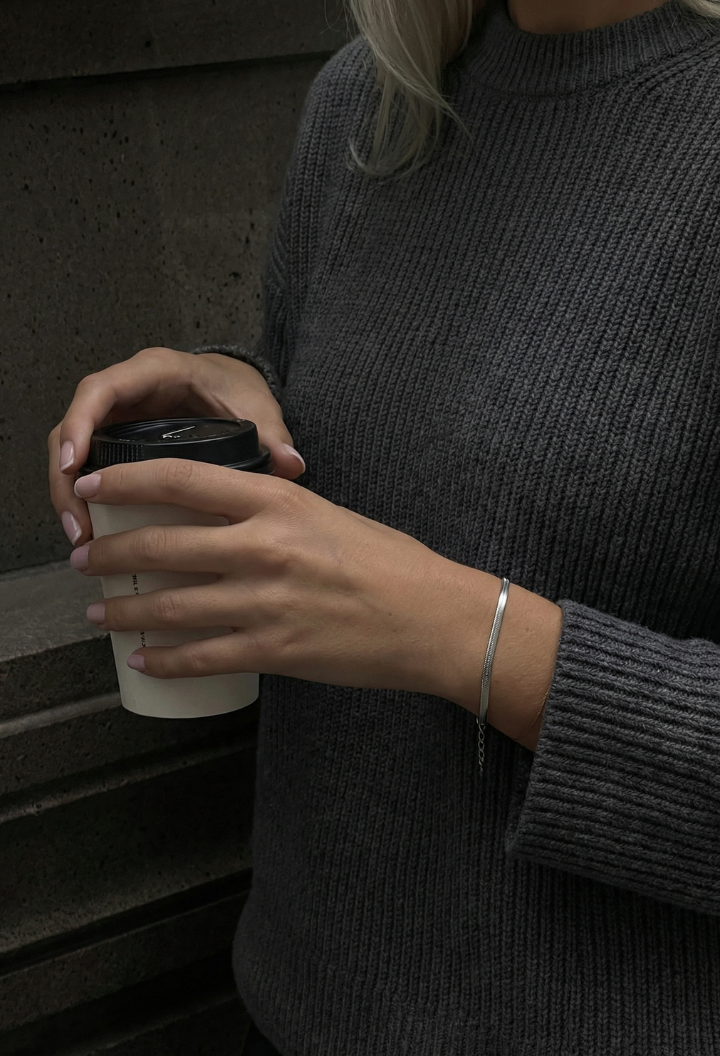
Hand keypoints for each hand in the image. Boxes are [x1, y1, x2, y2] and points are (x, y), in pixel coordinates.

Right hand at [48, 347, 302, 546]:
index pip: (100, 390)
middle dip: (65, 477)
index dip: (78, 425)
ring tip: (81, 539)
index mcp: (153, 372)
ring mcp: (115, 417)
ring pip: (71, 452)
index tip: (72, 464)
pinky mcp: (116, 441)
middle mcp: (125, 391)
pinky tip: (94, 533)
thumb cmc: (238, 390)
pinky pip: (88, 467)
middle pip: (72, 427)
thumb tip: (291, 465)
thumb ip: (272, 434)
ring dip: (68, 494)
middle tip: (77, 526)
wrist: (234, 387)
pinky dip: (86, 499)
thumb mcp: (255, 408)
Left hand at [71, 458, 561, 745]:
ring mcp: (266, 601)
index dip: (125, 482)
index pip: (182, 480)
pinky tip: (143, 659)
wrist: (433, 618)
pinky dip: (165, 659)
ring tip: (99, 613)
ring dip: (124, 610)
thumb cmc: (389, 562)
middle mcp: (265, 546)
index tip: (92, 487)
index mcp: (279, 500)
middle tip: (84, 560)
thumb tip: (225, 516)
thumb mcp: (327, 514)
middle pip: (162, 544)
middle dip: (110, 553)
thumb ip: (273, 511)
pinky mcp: (274, 650)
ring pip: (171, 605)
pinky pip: (202, 656)